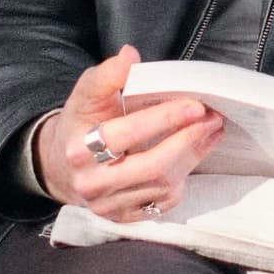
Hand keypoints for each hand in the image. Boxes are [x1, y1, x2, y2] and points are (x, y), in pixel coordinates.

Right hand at [34, 45, 223, 219]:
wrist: (61, 165)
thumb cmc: (82, 122)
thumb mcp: (87, 93)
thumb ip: (108, 74)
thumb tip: (130, 55)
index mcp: (80, 148)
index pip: (127, 135)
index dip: (164, 119)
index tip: (195, 106)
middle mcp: (92, 182)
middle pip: (153, 167)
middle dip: (189, 142)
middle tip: (212, 119)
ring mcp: (107, 205)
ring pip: (162, 186)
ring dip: (193, 158)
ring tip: (210, 133)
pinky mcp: (122, 218)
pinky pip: (162, 204)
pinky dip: (182, 180)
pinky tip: (190, 158)